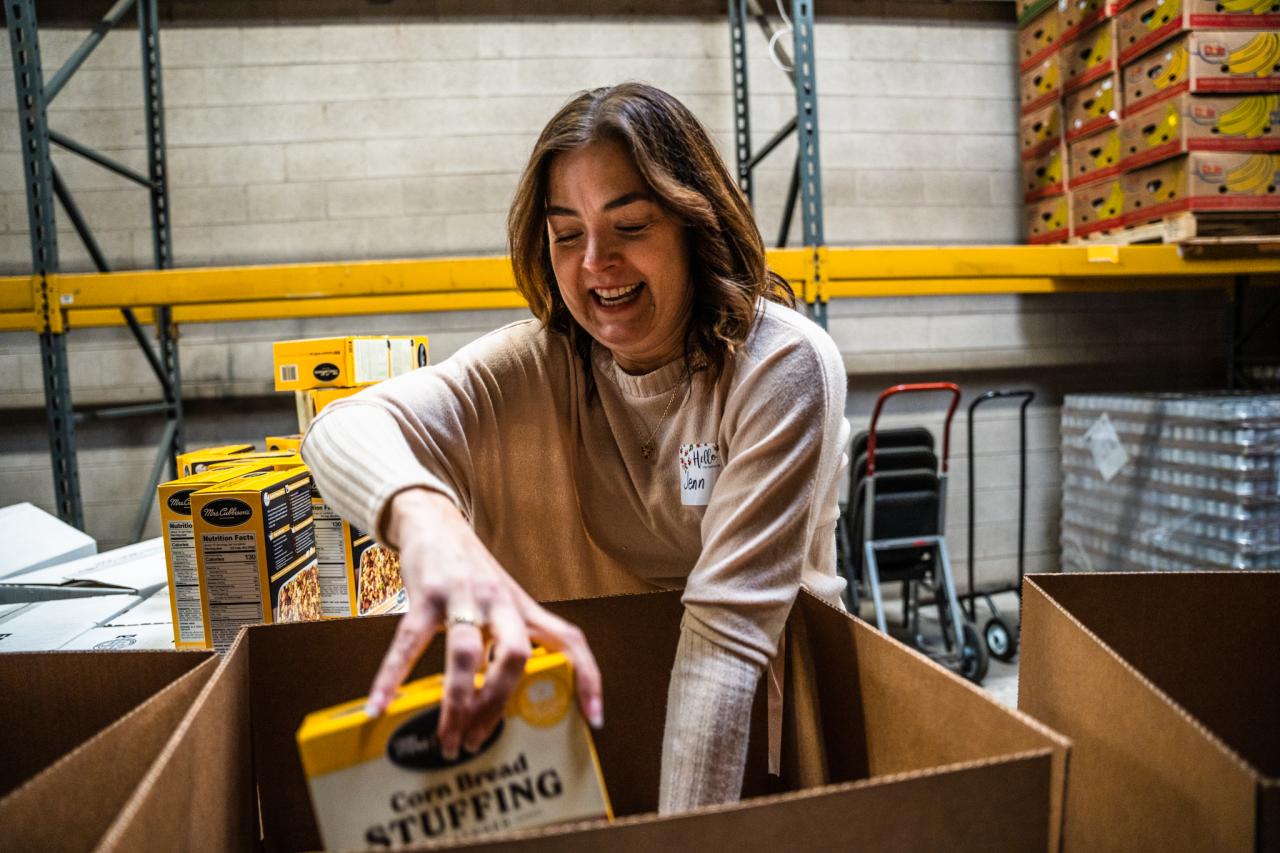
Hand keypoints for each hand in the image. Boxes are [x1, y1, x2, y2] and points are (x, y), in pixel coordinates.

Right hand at [367, 488, 603, 759]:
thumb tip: (492, 700)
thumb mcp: (497, 602)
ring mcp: (463, 596)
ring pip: (465, 655)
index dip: (588, 677)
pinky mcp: (426, 594)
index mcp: (523, 608)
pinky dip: (391, 678)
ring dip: (456, 703)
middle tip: (481, 740)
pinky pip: (409, 643)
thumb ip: (501, 641)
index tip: (594, 717)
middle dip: (498, 704)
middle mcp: (500, 601)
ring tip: (447, 740)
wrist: (434, 520)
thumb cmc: (469, 571)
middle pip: (514, 656)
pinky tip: (379, 706)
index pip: (569, 640)